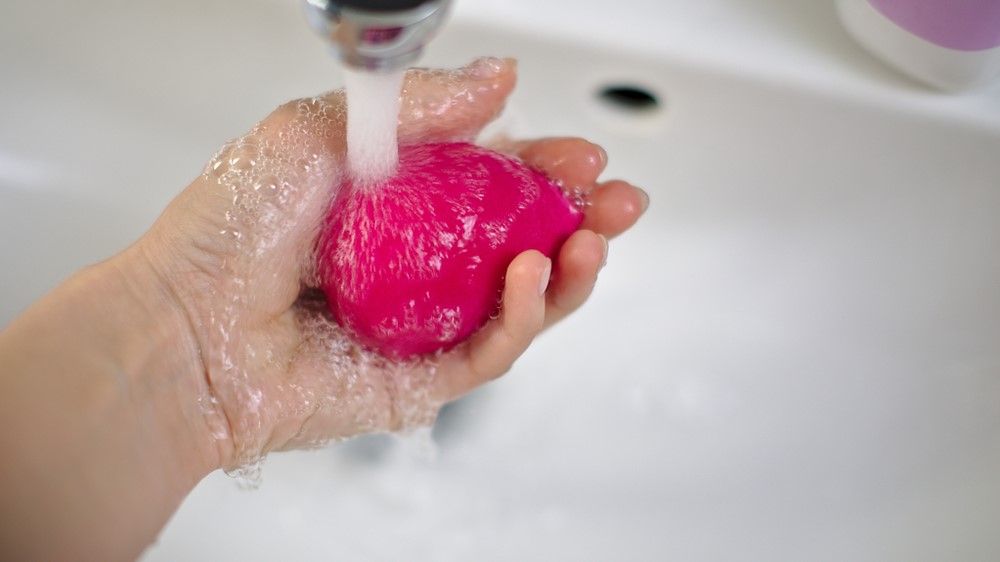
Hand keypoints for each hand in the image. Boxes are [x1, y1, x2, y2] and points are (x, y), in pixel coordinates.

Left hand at [134, 58, 647, 470]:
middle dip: (580, 221)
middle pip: (520, 243)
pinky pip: (491, 349)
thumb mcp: (322, 132)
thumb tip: (499, 78)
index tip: (581, 155)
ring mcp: (421, 323)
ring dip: (570, 271)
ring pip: (520, 302)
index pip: (490, 185)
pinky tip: (534, 275)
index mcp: (394, 204)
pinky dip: (524, 315)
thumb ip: (419, 108)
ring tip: (591, 238)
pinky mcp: (421, 377)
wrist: (186, 327)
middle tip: (618, 201)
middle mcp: (414, 265)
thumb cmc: (230, 229)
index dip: (542, 170)